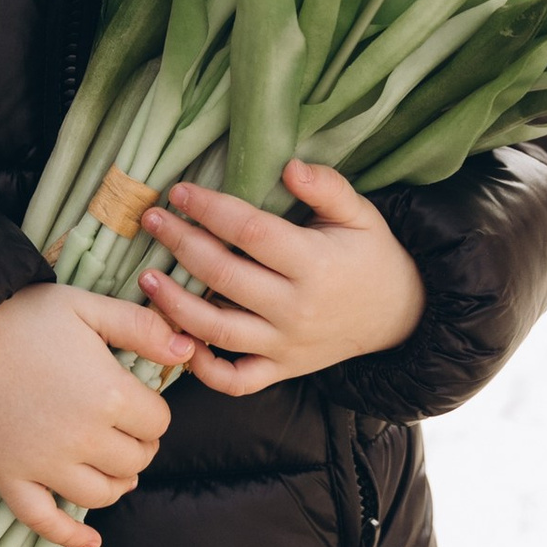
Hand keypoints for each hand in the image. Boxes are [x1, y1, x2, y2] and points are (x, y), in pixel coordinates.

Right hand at [0, 281, 195, 546]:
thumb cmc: (19, 316)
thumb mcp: (86, 307)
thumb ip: (142, 328)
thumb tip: (187, 351)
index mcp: (108, 395)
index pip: (157, 423)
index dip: (152, 412)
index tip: (137, 398)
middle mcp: (82, 439)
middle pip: (134, 461)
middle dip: (137, 446)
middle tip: (124, 428)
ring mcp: (44, 465)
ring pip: (101, 495)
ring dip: (115, 483)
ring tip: (112, 466)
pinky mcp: (9, 478)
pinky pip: (45, 522)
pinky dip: (71, 536)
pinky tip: (91, 540)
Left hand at [139, 161, 424, 398]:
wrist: (399, 316)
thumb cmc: (371, 257)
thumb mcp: (362, 215)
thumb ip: (328, 188)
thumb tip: (290, 166)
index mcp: (315, 264)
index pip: (250, 232)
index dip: (210, 210)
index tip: (180, 192)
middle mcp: (296, 309)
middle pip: (224, 276)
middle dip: (180, 244)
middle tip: (152, 220)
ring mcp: (285, 345)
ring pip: (217, 331)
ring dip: (174, 305)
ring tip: (147, 277)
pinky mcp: (280, 370)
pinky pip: (234, 380)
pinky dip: (201, 369)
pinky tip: (177, 339)